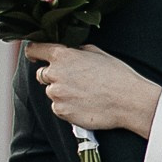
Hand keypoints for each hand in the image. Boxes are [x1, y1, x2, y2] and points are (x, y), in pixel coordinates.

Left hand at [29, 43, 158, 138]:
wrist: (128, 101)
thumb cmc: (117, 75)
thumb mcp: (97, 53)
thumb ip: (77, 52)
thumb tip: (71, 53)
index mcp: (63, 56)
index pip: (35, 50)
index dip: (33, 52)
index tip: (34, 55)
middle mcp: (55, 74)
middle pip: (42, 74)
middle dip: (54, 76)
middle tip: (74, 81)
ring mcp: (57, 94)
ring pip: (52, 92)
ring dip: (62, 93)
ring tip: (84, 94)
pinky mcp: (62, 111)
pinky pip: (59, 108)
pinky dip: (68, 107)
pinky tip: (84, 105)